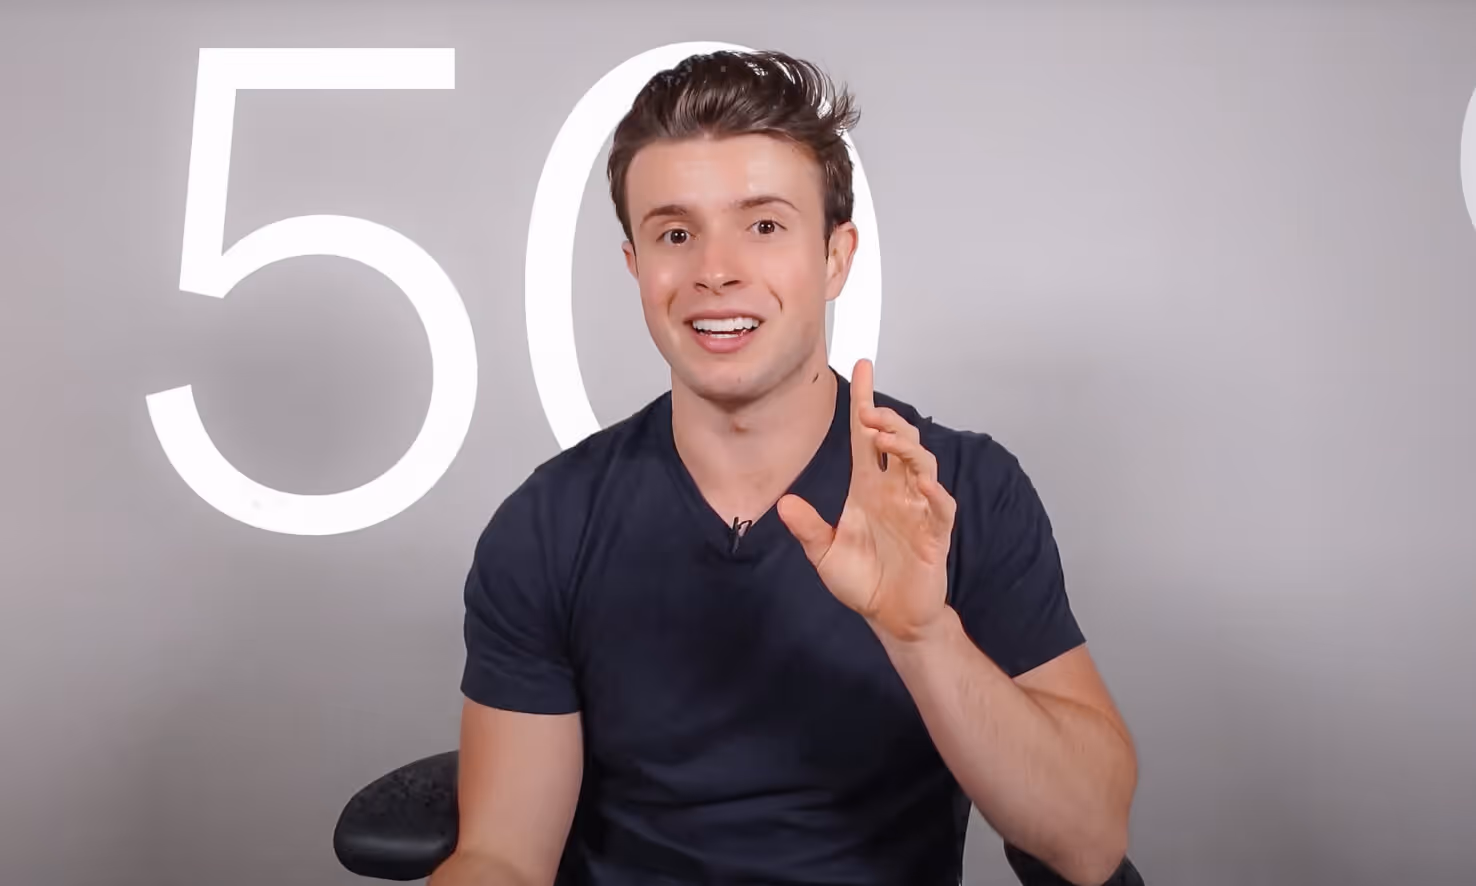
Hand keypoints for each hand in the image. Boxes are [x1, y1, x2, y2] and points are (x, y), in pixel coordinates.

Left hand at [777, 359, 957, 642]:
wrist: (891, 618)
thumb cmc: (863, 581)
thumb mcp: (824, 555)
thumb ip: (807, 529)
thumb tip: (783, 503)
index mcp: (868, 487)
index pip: (866, 435)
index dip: (864, 400)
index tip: (862, 365)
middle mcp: (895, 491)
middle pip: (897, 440)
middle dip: (886, 419)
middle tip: (868, 410)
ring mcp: (918, 509)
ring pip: (921, 464)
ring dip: (905, 447)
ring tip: (884, 437)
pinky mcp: (935, 534)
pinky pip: (940, 507)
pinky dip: (934, 493)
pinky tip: (923, 485)